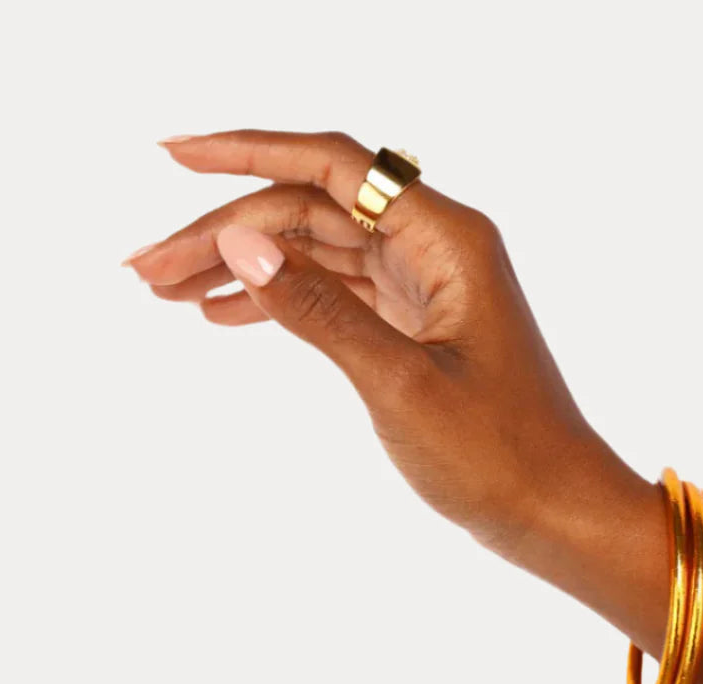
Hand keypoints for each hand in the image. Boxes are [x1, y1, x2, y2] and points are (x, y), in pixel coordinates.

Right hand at [127, 130, 640, 561]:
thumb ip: (320, 311)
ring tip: (170, 293)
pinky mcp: (418, 328)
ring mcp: (427, 290)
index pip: (333, 166)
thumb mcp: (400, 384)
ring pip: (321, 254)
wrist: (555, 511)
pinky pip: (339, 294)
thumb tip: (242, 244)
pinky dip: (285, 302)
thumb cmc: (500, 455)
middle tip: (147, 270)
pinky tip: (229, 314)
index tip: (173, 157)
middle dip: (228, 232)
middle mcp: (437, 250)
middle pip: (314, 212)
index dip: (248, 153)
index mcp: (447, 240)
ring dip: (247, 267)